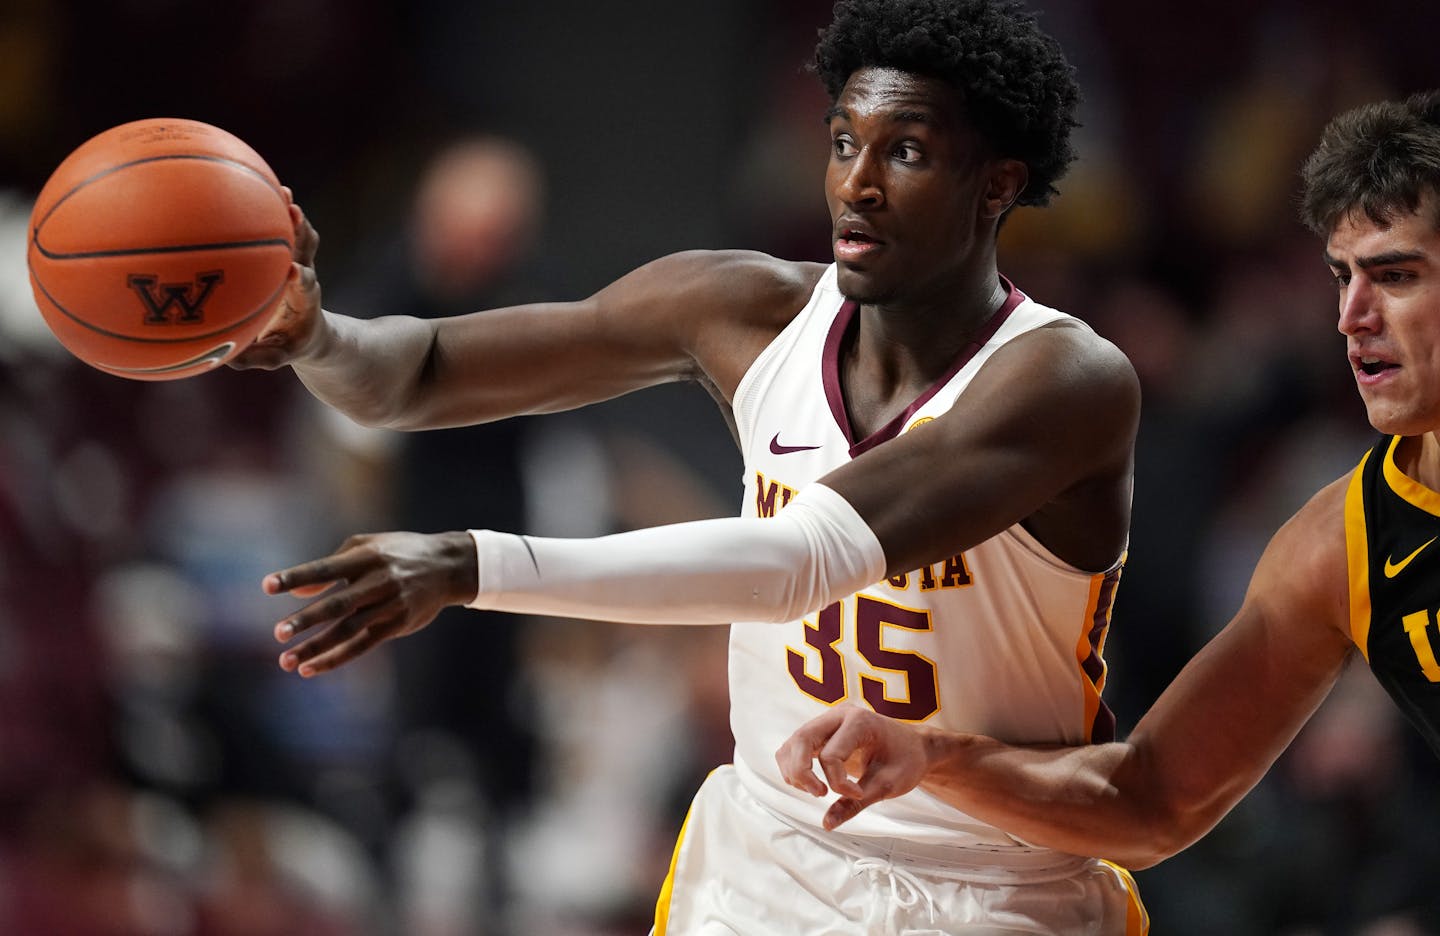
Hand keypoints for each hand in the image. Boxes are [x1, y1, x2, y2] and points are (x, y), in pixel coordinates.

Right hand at [230, 192, 323, 369]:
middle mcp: (303, 278)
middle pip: (307, 251)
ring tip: (281, 190)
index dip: (301, 279)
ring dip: (292, 214)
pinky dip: (276, 210)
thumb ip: (255, 357)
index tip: (294, 270)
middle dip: (301, 233)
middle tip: (292, 212)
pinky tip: (254, 187)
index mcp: (304, 303)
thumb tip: (227, 361)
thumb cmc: (287, 344)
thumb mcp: (275, 355)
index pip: (305, 288)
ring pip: (300, 234)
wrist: (310, 331)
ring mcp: (298, 262)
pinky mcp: (291, 253)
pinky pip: (284, 228)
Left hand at [265, 530, 478, 676]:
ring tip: (287, 661)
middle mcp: (379, 581)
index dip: (297, 576)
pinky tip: (310, 668)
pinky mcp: (397, 624)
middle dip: (307, 619)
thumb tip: (297, 592)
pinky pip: (362, 646)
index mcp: (367, 557)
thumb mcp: (366, 548)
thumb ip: (331, 567)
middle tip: (278, 633)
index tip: (267, 586)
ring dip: (316, 647)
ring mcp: (389, 605)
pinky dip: (336, 658)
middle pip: (338, 604)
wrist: (448, 567)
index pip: (325, 568)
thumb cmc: (397, 553)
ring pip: (348, 631)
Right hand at [774, 704, 930, 829]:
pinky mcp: (822, 732)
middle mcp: (839, 715)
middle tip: (819, 794)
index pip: (831, 755)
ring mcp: (828, 721)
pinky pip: (795, 746)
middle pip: (801, 739)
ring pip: (793, 743)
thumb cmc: (906, 760)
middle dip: (802, 772)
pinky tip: (813, 783)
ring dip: (796, 770)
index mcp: (859, 721)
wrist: (914, 747)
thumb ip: (855, 804)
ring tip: (819, 790)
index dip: (839, 783)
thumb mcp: (887, 784)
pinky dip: (796, 766)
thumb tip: (827, 823)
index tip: (859, 795)